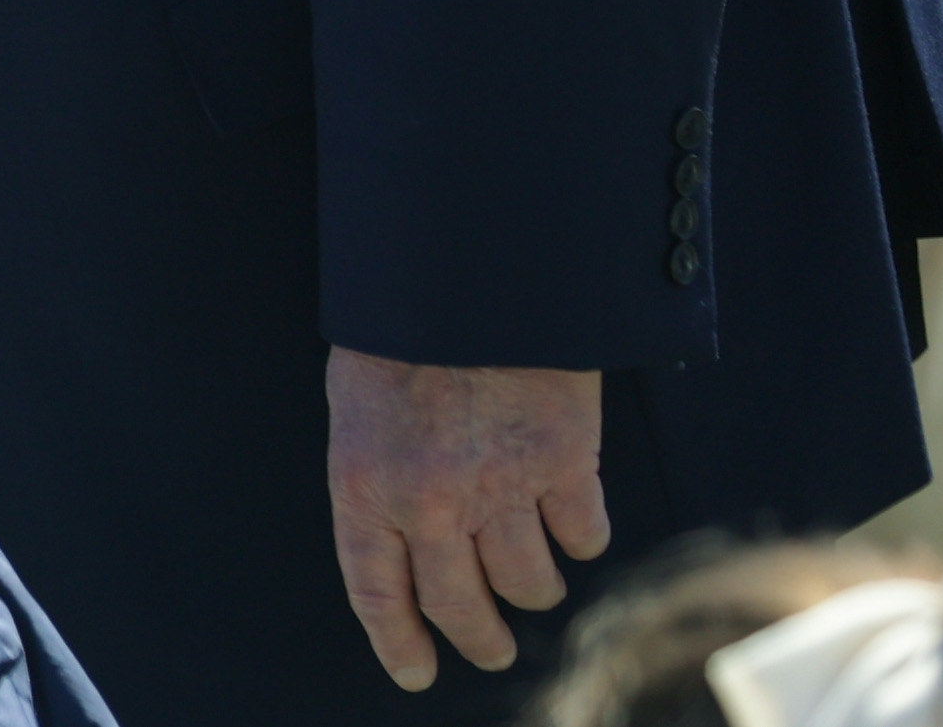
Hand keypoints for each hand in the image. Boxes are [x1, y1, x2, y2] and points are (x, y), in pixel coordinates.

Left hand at [326, 349, 608, 690]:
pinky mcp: (564, 463)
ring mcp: (499, 486)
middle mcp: (430, 500)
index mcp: (365, 483)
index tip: (415, 671)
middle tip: (489, 648)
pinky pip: (583, 536)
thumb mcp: (358, 407)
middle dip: (478, 641)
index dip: (398, 641)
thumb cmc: (402, 331)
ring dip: (533, 589)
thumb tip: (400, 544)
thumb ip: (378, 478)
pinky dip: (582, 536)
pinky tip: (571, 517)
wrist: (464, 271)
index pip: (376, 591)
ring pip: (529, 585)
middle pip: (460, 608)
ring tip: (531, 579)